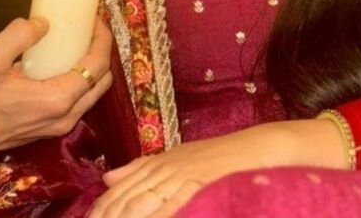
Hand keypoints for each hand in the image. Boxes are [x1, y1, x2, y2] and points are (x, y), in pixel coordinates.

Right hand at [0, 16, 112, 165]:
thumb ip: (19, 34)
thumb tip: (43, 23)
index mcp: (56, 100)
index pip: (97, 66)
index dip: (102, 39)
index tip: (94, 19)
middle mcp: (63, 118)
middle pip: (102, 83)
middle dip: (101, 52)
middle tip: (88, 28)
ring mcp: (55, 127)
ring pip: (90, 95)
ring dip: (91, 67)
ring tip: (77, 42)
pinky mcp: (45, 129)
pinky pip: (76, 103)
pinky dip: (78, 81)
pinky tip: (61, 62)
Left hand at [89, 118, 348, 217]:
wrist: (259, 148)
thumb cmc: (221, 158)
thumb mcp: (178, 159)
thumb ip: (142, 168)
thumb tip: (106, 177)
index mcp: (159, 164)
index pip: (121, 191)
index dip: (101, 209)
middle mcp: (166, 168)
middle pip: (126, 198)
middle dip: (107, 214)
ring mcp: (182, 176)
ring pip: (143, 202)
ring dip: (125, 213)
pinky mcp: (199, 185)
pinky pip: (172, 205)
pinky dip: (157, 211)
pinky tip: (146, 216)